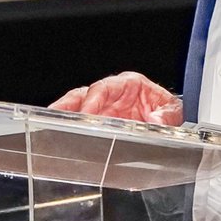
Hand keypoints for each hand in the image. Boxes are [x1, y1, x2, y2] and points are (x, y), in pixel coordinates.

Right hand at [50, 71, 184, 124]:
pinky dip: (68, 127)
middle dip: (67, 105)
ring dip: (63, 116)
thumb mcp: (170, 109)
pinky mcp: (97, 121)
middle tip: (57, 117)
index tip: (88, 112)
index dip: (94, 99)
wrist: (164, 118)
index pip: (104, 87)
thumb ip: (166, 115)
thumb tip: (157, 121)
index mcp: (128, 84)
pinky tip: (58, 136)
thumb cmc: (163, 107)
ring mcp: (101, 108)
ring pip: (76, 107)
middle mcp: (110, 95)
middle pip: (83, 96)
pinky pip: (79, 121)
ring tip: (49, 126)